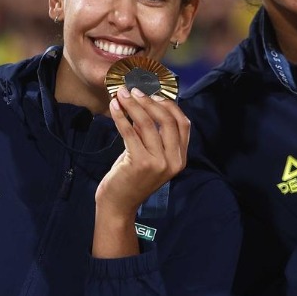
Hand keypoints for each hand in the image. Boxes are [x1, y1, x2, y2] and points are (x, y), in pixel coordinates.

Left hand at [96, 86, 190, 216]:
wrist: (119, 205)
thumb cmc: (132, 178)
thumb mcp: (150, 156)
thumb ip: (153, 136)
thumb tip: (146, 104)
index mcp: (180, 159)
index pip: (183, 124)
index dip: (170, 105)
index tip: (154, 94)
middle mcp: (173, 161)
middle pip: (167, 120)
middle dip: (150, 101)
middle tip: (134, 90)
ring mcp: (158, 163)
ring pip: (147, 123)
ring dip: (132, 105)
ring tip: (121, 95)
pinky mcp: (140, 163)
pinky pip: (130, 132)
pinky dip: (121, 116)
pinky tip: (113, 107)